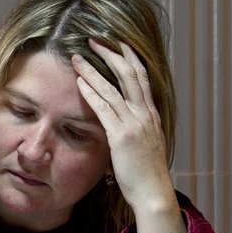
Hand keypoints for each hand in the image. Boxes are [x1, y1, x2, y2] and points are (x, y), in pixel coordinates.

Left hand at [73, 39, 185, 232]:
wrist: (154, 193)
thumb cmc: (145, 174)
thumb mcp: (144, 145)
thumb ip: (135, 129)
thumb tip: (121, 122)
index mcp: (151, 115)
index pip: (141, 77)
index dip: (129, 57)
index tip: (117, 43)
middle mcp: (145, 115)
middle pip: (130, 74)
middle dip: (111, 54)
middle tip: (95, 39)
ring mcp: (135, 124)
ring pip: (113, 88)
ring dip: (93, 70)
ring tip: (78, 57)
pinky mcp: (122, 137)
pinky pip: (105, 110)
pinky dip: (92, 93)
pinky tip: (80, 82)